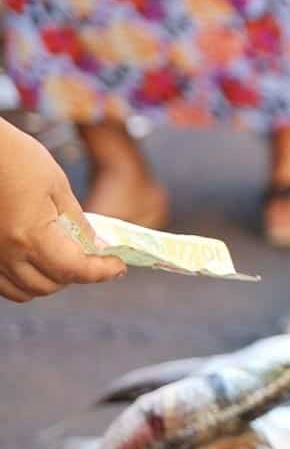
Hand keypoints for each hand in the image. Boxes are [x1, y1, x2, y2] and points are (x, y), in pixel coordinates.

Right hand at [0, 120, 124, 302]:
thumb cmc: (15, 157)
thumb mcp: (56, 186)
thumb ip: (77, 221)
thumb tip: (96, 246)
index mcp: (30, 235)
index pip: (74, 270)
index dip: (101, 272)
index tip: (118, 266)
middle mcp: (5, 253)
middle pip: (49, 285)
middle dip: (76, 276)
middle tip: (92, 259)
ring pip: (24, 291)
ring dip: (49, 281)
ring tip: (63, 260)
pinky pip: (3, 284)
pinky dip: (22, 281)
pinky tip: (34, 262)